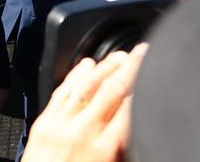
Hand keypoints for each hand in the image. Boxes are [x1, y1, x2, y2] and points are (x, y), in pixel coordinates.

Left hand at [22, 43, 148, 161]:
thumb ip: (125, 149)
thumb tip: (138, 129)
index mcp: (105, 149)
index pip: (130, 107)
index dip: (145, 85)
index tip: (156, 70)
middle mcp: (83, 132)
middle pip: (112, 90)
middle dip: (130, 67)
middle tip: (143, 51)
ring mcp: (60, 125)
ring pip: (86, 85)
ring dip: (105, 67)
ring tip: (120, 55)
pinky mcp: (43, 124)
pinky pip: (61, 92)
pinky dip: (75, 75)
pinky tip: (85, 65)